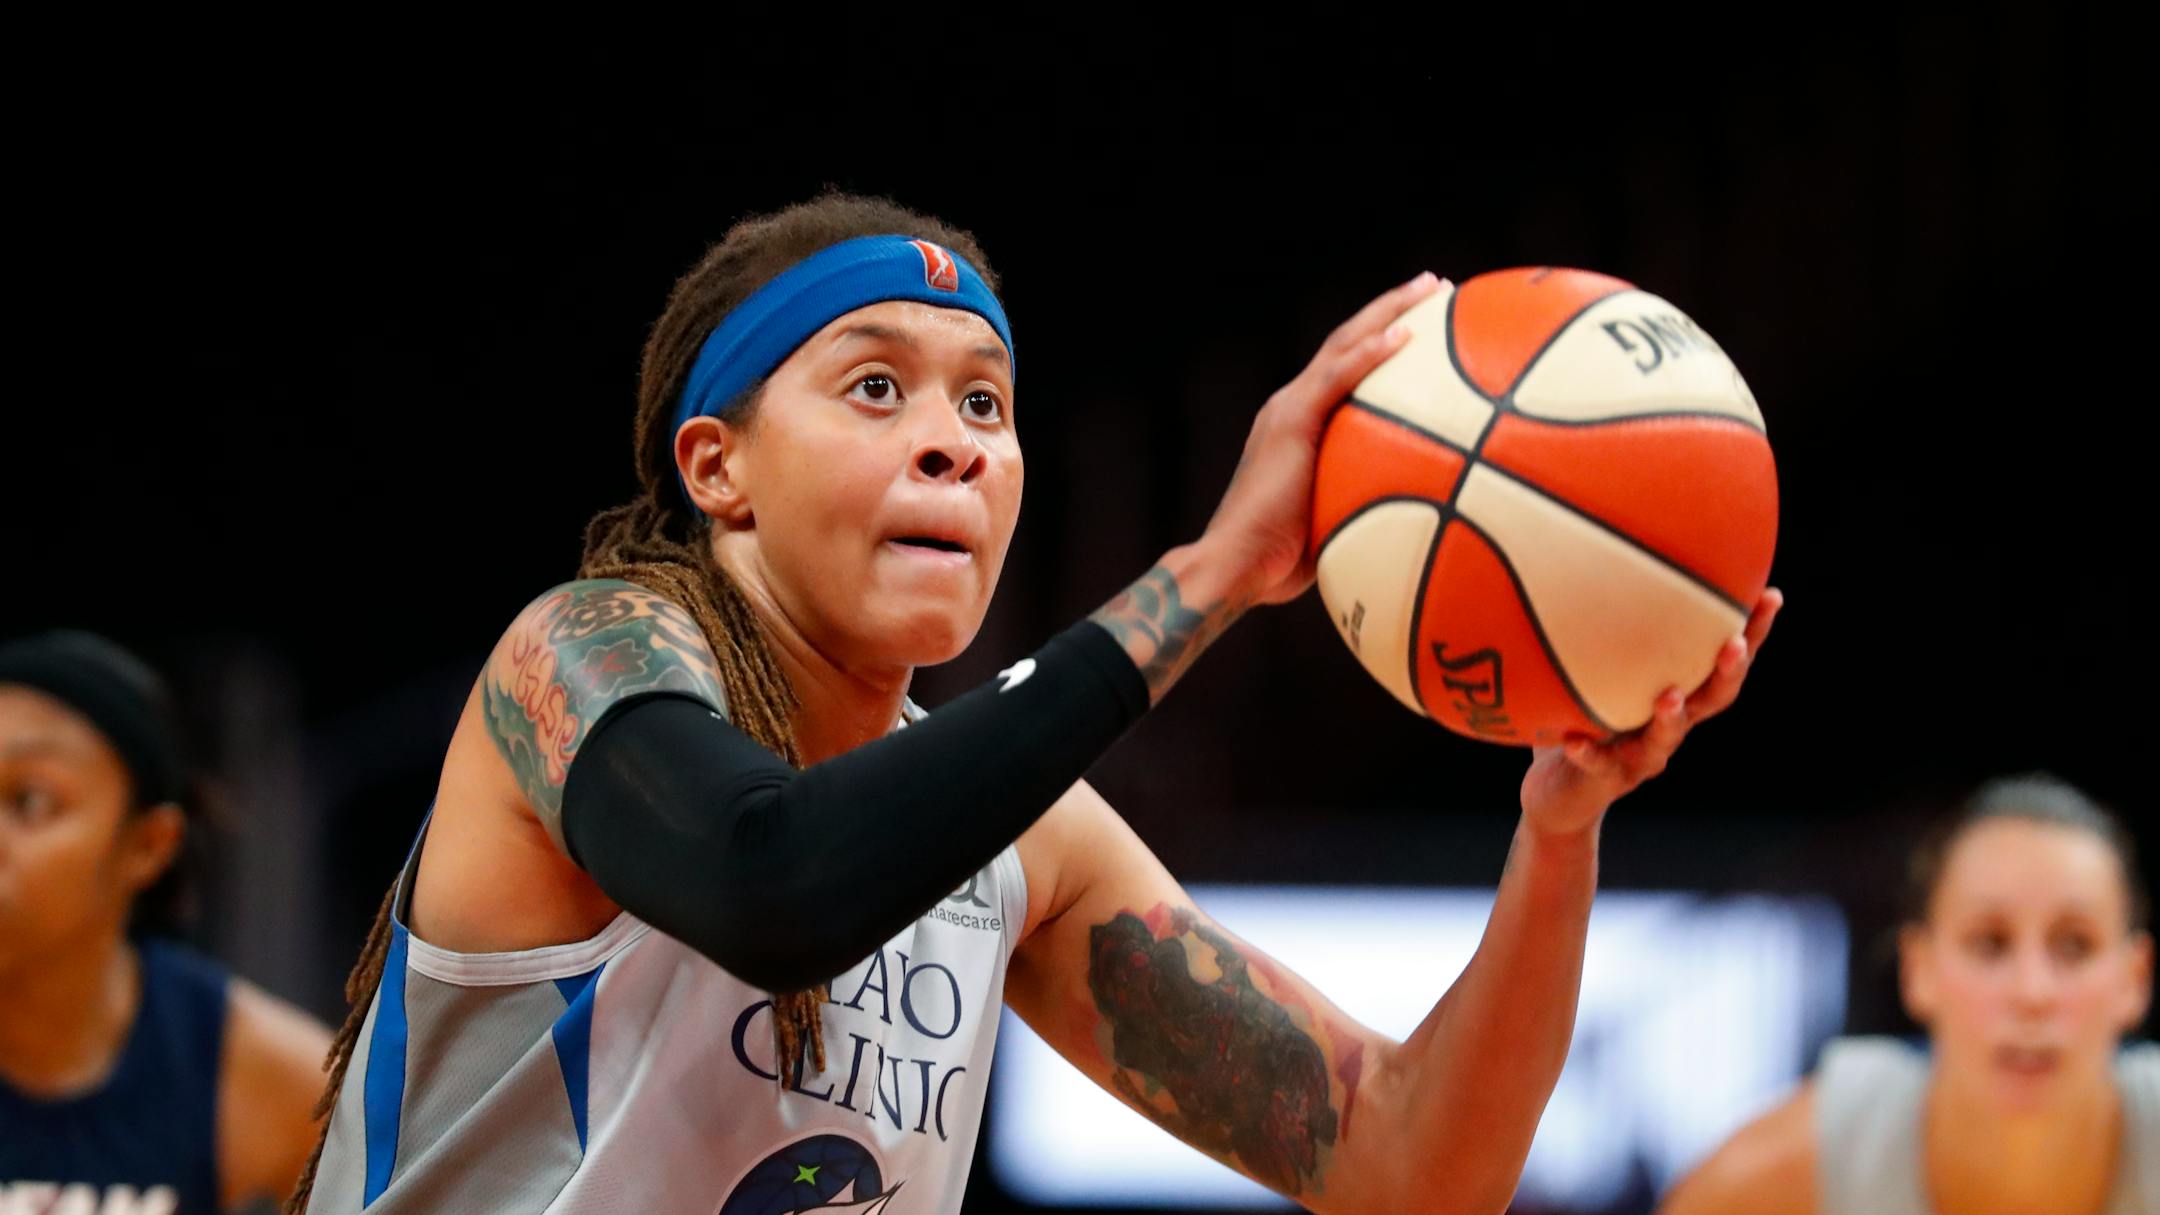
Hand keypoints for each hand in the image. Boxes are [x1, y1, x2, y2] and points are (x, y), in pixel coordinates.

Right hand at [1198, 270, 1443, 606]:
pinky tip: (1406, 335)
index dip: (1381, 342)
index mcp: (1299, 426)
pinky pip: (1337, 378)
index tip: (1424, 325)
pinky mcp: (1290, 422)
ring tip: (1433, 288)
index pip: (1344, 370)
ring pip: (1344, 344)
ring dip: (1389, 312)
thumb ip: (1364, 506)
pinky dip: (1371, 354)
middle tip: (1436, 287)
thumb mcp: (1333, 526)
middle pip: (1347, 342)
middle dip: (1392, 310)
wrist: (1235, 565)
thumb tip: (1419, 520)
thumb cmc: (1280, 564)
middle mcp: (1292, 407)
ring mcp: (1289, 411)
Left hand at [1520, 589, 1784, 837]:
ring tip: (1669, 696)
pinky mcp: (1605, 779)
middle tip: (1734, 644)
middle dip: (1728, 672)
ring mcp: (1641, 755)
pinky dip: (1590, 752)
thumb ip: (1607, 628)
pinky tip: (1575, 741)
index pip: (1726, 662)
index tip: (1772, 595)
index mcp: (1679, 696)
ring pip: (1665, 740)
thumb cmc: (1585, 719)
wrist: (1561, 793)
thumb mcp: (1599, 670)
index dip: (1753, 633)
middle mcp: (1671, 726)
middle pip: (1713, 700)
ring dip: (1670, 718)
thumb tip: (1603, 552)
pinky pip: (1598, 764)